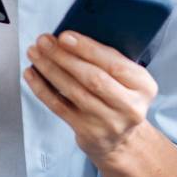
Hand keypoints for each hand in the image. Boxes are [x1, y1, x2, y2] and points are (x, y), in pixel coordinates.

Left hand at [25, 31, 159, 159]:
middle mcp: (130, 107)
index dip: (87, 49)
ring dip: (50, 69)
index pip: (115, 64)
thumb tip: (71, 38)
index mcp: (144, 86)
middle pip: (92, 78)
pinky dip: (42, 88)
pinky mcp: (87, 132)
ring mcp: (108, 122)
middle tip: (44, 41)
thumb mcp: (129, 80)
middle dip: (64, 57)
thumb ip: (109, 60)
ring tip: (35, 53)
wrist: (122, 141)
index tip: (65, 36)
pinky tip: (32, 74)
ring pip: (74, 91)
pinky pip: (60, 106)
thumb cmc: (121, 99)